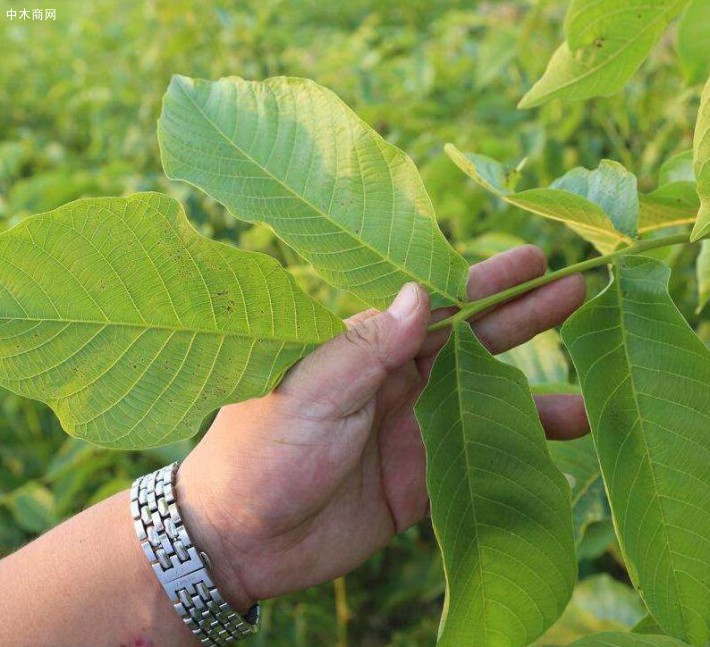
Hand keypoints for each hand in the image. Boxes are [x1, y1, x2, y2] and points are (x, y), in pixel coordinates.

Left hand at [179, 245, 587, 611]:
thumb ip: (365, 349)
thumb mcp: (308, 393)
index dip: (481, 283)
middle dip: (519, 319)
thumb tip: (419, 294)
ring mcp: (409, 429)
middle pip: (467, 344)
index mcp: (363, 349)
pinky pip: (476, 458)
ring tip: (587, 388)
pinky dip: (515, 450)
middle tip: (575, 289)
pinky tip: (556, 445)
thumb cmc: (259, 454)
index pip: (432, 305)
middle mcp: (392, 382)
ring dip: (531, 393)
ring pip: (481, 401)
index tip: (529, 260)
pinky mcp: (418, 478)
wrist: (241, 540)